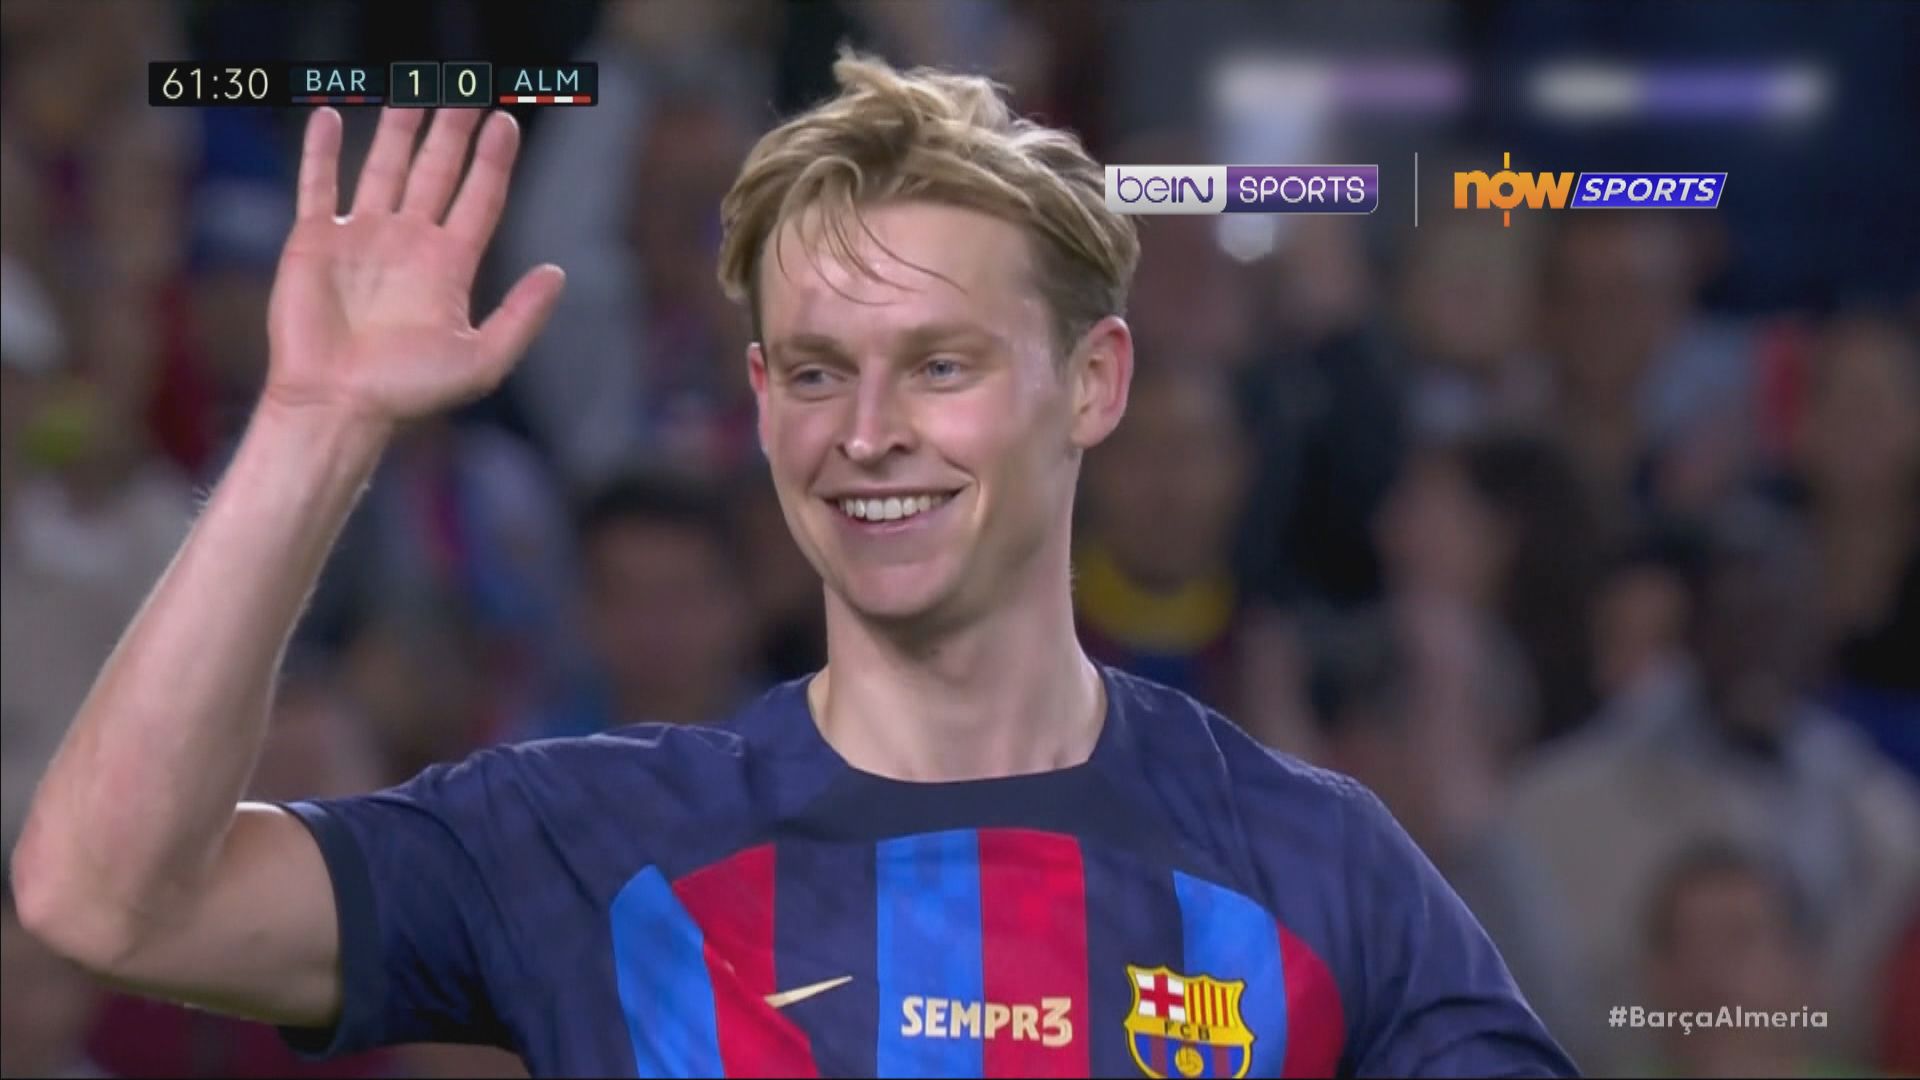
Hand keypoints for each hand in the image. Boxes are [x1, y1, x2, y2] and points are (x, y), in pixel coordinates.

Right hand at [263, 107, 564, 427]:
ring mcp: (361, 238)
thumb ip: (522, 316)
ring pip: (383, 169)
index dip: (493, 160)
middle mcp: (408, 244)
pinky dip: (321, 152)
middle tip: (467, 90)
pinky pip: (319, 186)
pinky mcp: (314, 242)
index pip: (478, 198)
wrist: (338, 405)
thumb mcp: (484, 360)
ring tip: (415, 90)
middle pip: (436, 172)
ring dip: (398, 130)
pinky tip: (329, 116)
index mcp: (449, 266)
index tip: (506, 120)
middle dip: (451, 132)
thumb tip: (558, 272)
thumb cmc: (409, 392)